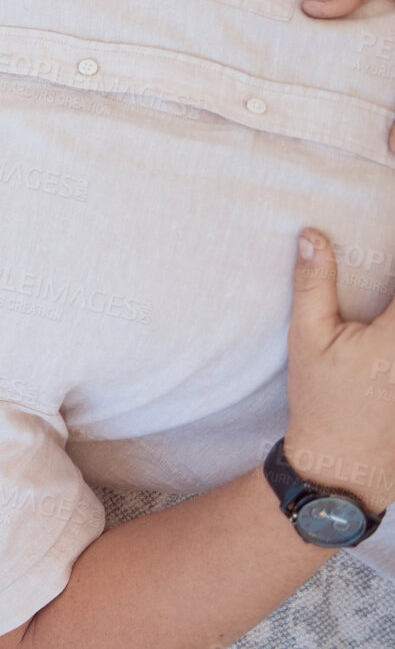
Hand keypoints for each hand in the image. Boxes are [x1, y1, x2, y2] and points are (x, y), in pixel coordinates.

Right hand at [283, 229, 394, 513]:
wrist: (345, 461)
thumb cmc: (323, 398)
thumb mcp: (308, 338)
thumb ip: (313, 284)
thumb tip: (312, 237)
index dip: (393, 258)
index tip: (385, 233)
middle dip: (390, 299)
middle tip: (380, 299)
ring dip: (392, 314)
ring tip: (382, 320)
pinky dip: (394, 332)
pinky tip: (383, 345)